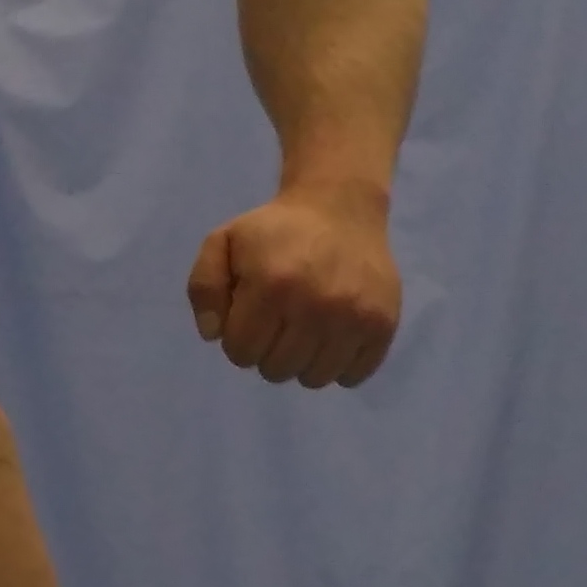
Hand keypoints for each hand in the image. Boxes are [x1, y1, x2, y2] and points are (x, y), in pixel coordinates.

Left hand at [186, 183, 400, 386]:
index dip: (239, 339)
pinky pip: (352, 376)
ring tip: (305, 329)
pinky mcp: (382, 325)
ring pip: (314, 380)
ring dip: (303, 362)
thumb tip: (214, 335)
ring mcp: (353, 317)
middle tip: (279, 321)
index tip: (251, 317)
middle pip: (276, 371)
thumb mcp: (224, 243)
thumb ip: (204, 288)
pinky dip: (339, 365)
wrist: (340, 207)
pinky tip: (333, 337)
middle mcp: (316, 305)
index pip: (241, 353)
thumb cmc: (276, 231)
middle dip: (269, 351)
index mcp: (272, 285)